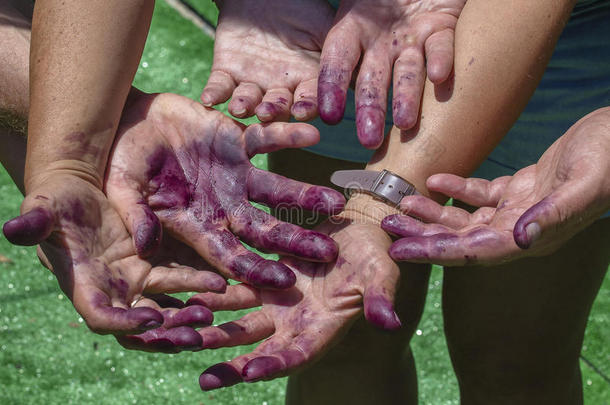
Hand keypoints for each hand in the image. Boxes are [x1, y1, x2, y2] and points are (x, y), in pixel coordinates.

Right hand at [2, 173, 225, 351]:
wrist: (79, 192)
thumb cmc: (56, 202)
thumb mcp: (44, 210)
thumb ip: (35, 223)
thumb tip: (13, 229)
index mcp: (84, 285)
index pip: (102, 317)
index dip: (125, 324)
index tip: (153, 319)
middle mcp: (112, 290)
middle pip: (141, 325)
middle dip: (166, 333)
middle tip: (195, 334)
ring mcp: (135, 280)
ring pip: (166, 307)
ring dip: (188, 313)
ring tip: (215, 306)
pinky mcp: (154, 264)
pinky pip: (179, 282)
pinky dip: (198, 287)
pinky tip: (221, 284)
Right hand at [105, 92, 344, 289]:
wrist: (131, 119)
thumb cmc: (121, 159)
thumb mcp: (121, 188)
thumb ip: (135, 215)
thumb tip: (144, 247)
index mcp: (197, 223)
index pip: (231, 253)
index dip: (256, 268)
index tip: (286, 280)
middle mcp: (223, 204)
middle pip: (265, 229)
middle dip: (296, 242)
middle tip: (329, 252)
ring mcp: (234, 174)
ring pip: (277, 190)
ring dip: (305, 196)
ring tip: (337, 203)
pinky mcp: (238, 141)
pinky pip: (267, 138)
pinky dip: (288, 135)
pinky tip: (314, 134)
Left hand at [190, 214, 402, 389]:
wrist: (357, 226)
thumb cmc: (375, 253)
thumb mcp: (381, 274)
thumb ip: (379, 298)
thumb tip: (388, 322)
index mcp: (322, 327)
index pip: (297, 353)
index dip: (275, 364)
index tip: (250, 373)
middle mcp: (293, 321)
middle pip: (258, 348)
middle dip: (231, 363)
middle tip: (204, 380)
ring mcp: (275, 301)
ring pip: (236, 320)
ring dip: (209, 331)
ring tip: (179, 341)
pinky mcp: (262, 278)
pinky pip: (232, 290)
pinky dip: (210, 296)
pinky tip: (184, 299)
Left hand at [200, 0, 333, 121]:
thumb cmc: (302, 8)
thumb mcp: (326, 28)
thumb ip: (340, 54)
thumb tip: (366, 74)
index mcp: (306, 82)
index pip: (308, 100)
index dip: (305, 106)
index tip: (301, 110)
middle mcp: (280, 89)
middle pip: (277, 107)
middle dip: (273, 111)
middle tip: (268, 114)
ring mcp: (253, 83)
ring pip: (248, 101)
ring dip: (245, 106)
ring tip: (241, 107)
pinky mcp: (226, 73)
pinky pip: (219, 87)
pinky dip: (214, 93)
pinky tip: (209, 99)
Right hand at [318, 0, 465, 147]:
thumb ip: (347, 21)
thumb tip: (332, 51)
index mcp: (351, 30)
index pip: (337, 63)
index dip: (332, 88)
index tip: (330, 116)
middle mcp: (380, 42)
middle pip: (372, 81)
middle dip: (371, 110)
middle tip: (370, 140)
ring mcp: (411, 38)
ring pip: (408, 72)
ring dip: (406, 98)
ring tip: (405, 123)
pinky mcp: (442, 28)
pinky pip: (442, 45)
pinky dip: (441, 59)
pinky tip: (439, 76)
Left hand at [382, 107, 609, 264]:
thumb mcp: (585, 183)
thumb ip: (553, 213)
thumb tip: (520, 240)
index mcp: (531, 236)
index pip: (472, 251)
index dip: (434, 252)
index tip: (399, 250)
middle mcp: (520, 229)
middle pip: (460, 238)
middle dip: (421, 235)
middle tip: (385, 226)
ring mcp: (519, 210)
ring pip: (466, 217)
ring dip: (432, 212)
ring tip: (400, 203)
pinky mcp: (522, 189)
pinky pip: (481, 193)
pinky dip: (457, 187)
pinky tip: (435, 177)